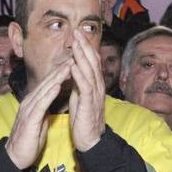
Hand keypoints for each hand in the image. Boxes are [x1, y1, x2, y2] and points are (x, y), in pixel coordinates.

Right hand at [5, 58, 72, 169]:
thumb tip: (51, 99)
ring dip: (57, 77)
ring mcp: (28, 110)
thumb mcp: (39, 120)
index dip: (61, 72)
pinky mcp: (29, 120)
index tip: (73, 62)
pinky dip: (49, 94)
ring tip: (69, 66)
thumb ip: (44, 108)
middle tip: (73, 56)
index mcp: (33, 102)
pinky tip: (57, 86)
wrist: (15, 157)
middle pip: (47, 82)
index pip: (48, 84)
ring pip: (44, 89)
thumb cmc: (29, 139)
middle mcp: (29, 102)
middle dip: (61, 69)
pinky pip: (41, 104)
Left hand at [68, 35, 106, 151]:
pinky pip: (85, 87)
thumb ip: (79, 83)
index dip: (86, 47)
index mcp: (95, 85)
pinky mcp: (89, 104)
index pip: (92, 61)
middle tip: (77, 31)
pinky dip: (79, 74)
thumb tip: (73, 69)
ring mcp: (95, 95)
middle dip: (85, 45)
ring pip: (90, 71)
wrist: (90, 140)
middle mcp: (98, 87)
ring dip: (83, 55)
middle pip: (93, 62)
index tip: (78, 34)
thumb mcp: (81, 97)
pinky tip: (73, 65)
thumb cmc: (84, 119)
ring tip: (76, 43)